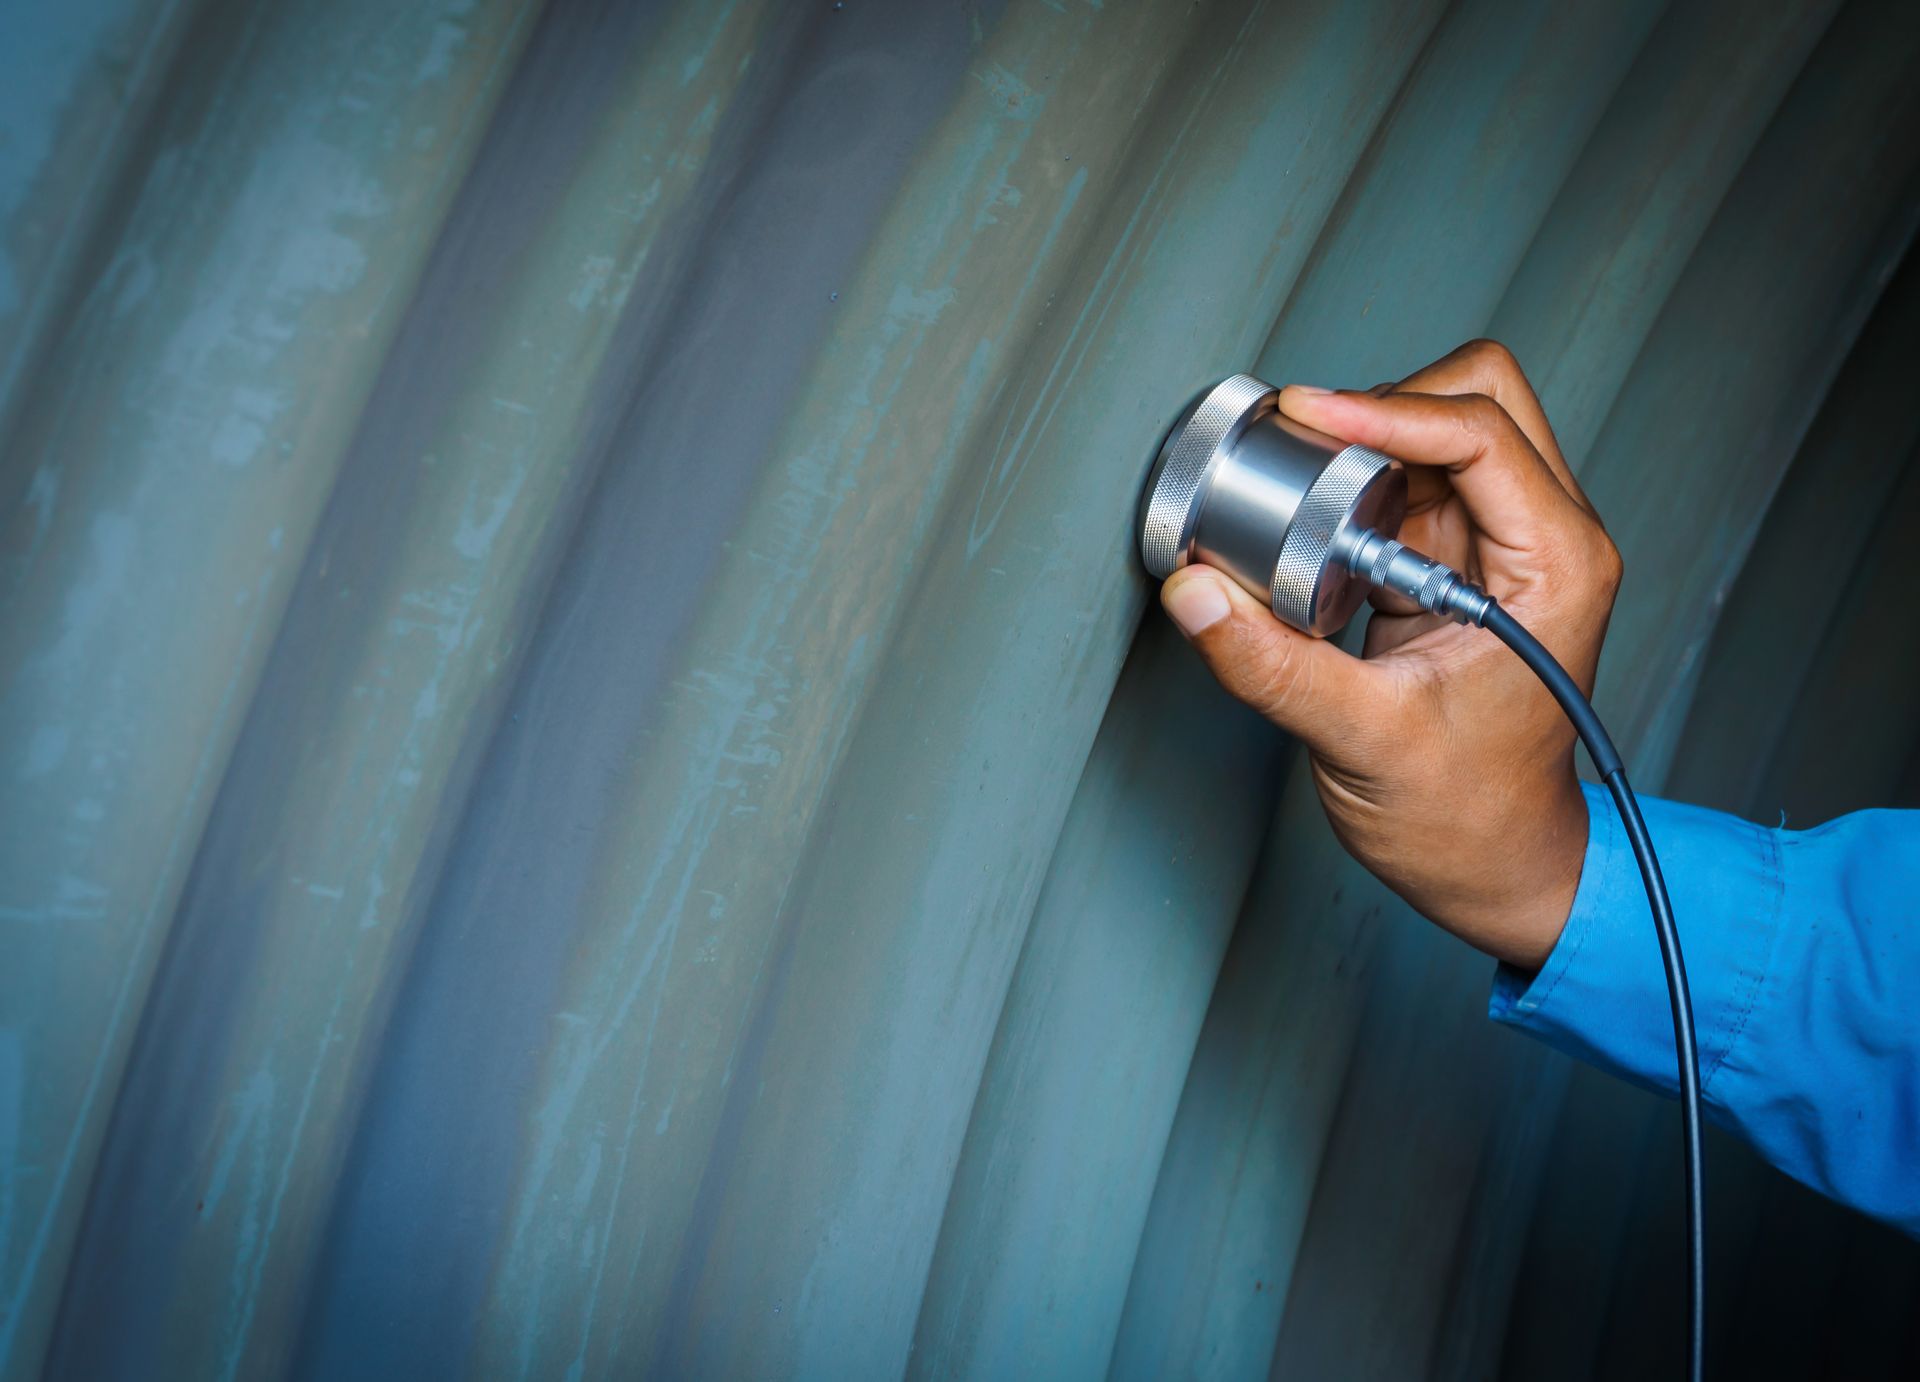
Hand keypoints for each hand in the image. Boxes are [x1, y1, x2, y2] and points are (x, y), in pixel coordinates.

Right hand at [1158, 340, 1622, 969]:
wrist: (1493, 863)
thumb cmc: (1466, 815)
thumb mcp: (1363, 741)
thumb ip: (1273, 665)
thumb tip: (1195, 590)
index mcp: (1557, 566)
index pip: (1482, 434)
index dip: (1387, 411)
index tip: (1305, 416)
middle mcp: (1542, 538)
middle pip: (1478, 395)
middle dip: (1386, 403)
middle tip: (1306, 443)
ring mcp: (1498, 543)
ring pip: (1439, 428)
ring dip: (1365, 441)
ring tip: (1295, 482)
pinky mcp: (1452, 559)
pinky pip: (1405, 479)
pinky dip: (1350, 480)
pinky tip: (1304, 520)